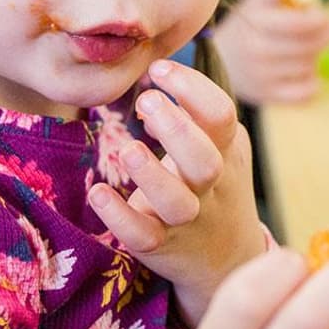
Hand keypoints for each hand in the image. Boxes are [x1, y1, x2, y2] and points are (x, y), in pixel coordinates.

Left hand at [88, 59, 265, 326]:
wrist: (229, 259)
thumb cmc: (215, 187)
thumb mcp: (220, 148)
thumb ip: (195, 116)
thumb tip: (154, 81)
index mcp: (227, 152)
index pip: (221, 115)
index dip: (193, 88)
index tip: (159, 69)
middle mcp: (210, 186)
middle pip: (204, 159)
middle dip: (177, 129)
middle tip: (146, 100)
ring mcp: (188, 219)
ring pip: (176, 201)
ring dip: (151, 173)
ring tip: (127, 148)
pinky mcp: (162, 248)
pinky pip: (142, 237)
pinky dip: (120, 217)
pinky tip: (98, 193)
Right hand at [213, 0, 328, 104]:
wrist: (219, 60)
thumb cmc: (247, 25)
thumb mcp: (257, 1)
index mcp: (254, 23)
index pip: (299, 24)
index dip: (321, 19)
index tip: (325, 16)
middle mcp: (257, 51)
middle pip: (309, 46)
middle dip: (327, 36)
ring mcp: (262, 77)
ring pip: (309, 66)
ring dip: (315, 56)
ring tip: (305, 49)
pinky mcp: (268, 96)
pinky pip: (306, 93)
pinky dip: (312, 82)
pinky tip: (304, 71)